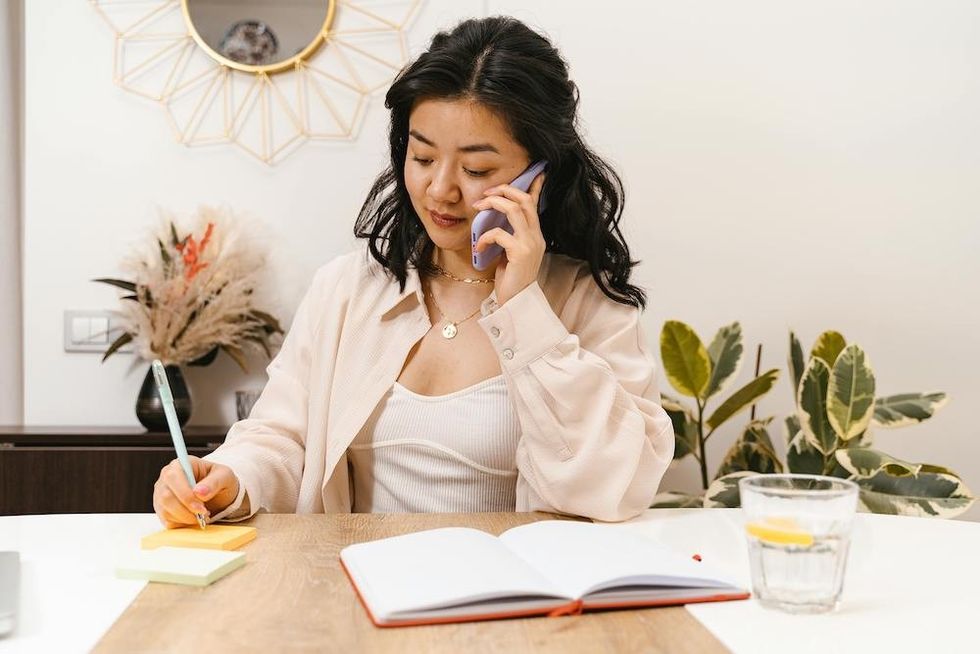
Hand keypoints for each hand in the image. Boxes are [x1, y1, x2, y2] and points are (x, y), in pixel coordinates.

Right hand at [152, 456, 238, 528]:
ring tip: (202, 515)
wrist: (219, 494)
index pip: (173, 477)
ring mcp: (161, 494)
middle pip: (166, 497)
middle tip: (204, 514)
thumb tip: (199, 492)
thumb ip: (214, 482)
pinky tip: (194, 518)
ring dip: (186, 518)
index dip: (185, 495)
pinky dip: (183, 524)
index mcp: (181, 464)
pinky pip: (167, 521)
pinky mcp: (162, 509)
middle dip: (186, 510)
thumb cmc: (220, 481)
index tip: (201, 508)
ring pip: (165, 511)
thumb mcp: (225, 477)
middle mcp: (166, 477)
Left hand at [472, 173, 546, 305]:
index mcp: (535, 235)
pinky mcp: (520, 253)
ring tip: (478, 208)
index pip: (535, 204)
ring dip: (493, 204)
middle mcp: (536, 236)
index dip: (534, 186)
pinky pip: (500, 234)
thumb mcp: (510, 254)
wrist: (516, 304)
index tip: (534, 172)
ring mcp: (530, 244)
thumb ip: (509, 237)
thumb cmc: (511, 280)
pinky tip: (478, 245)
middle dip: (504, 190)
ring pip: (514, 209)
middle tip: (486, 193)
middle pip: (524, 200)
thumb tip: (494, 223)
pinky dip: (485, 236)